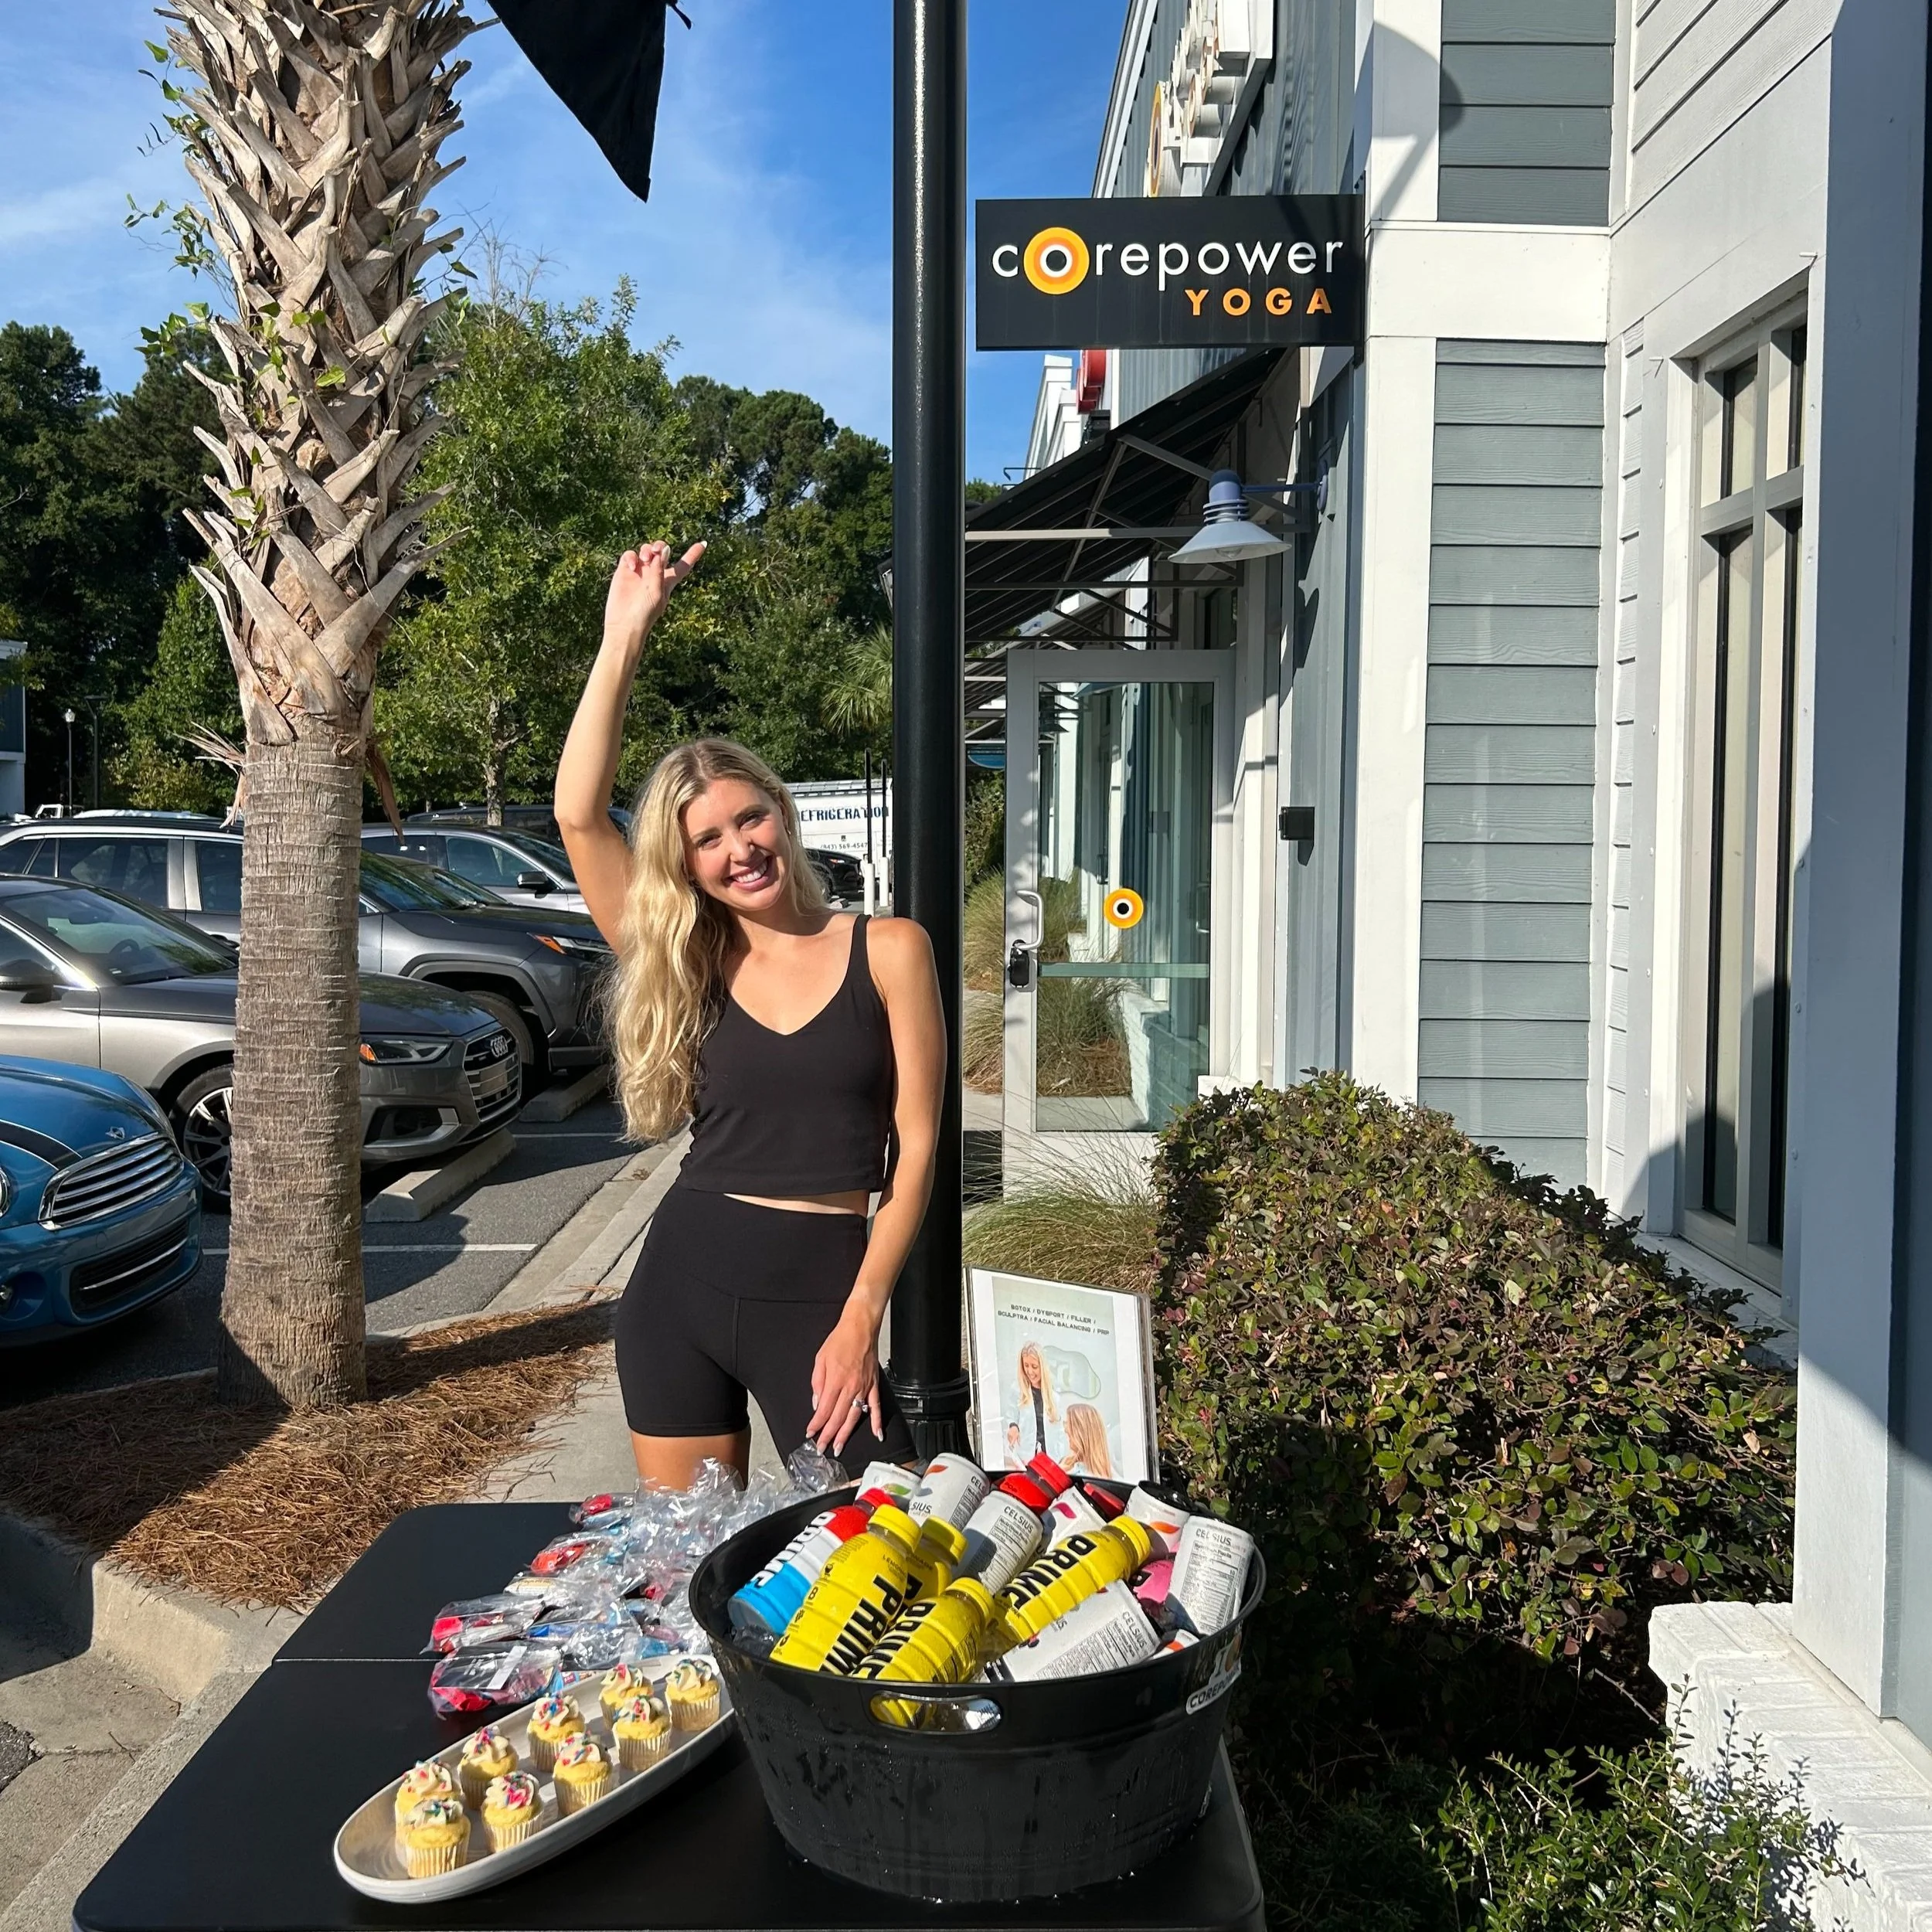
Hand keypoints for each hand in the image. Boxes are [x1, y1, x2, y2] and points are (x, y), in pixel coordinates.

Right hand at [604, 539, 704, 653]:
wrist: (624, 624)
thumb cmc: (644, 613)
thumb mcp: (657, 592)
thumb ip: (660, 570)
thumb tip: (664, 548)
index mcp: (668, 581)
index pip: (683, 565)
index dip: (693, 554)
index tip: (704, 543)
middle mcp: (654, 574)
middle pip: (661, 551)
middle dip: (660, 545)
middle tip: (656, 550)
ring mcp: (640, 572)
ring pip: (645, 550)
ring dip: (646, 549)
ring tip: (645, 558)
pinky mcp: (625, 571)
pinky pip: (630, 556)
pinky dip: (631, 557)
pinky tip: (632, 566)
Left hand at [807, 1301, 884, 1459]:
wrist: (860, 1327)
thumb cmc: (839, 1341)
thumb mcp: (820, 1359)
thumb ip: (817, 1383)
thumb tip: (818, 1403)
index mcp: (835, 1380)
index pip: (824, 1409)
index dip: (817, 1424)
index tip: (810, 1433)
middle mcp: (850, 1386)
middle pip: (838, 1417)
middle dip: (828, 1434)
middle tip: (822, 1448)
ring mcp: (864, 1387)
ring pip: (855, 1416)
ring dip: (846, 1433)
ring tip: (839, 1447)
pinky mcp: (874, 1384)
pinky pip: (876, 1406)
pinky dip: (877, 1421)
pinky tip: (877, 1434)